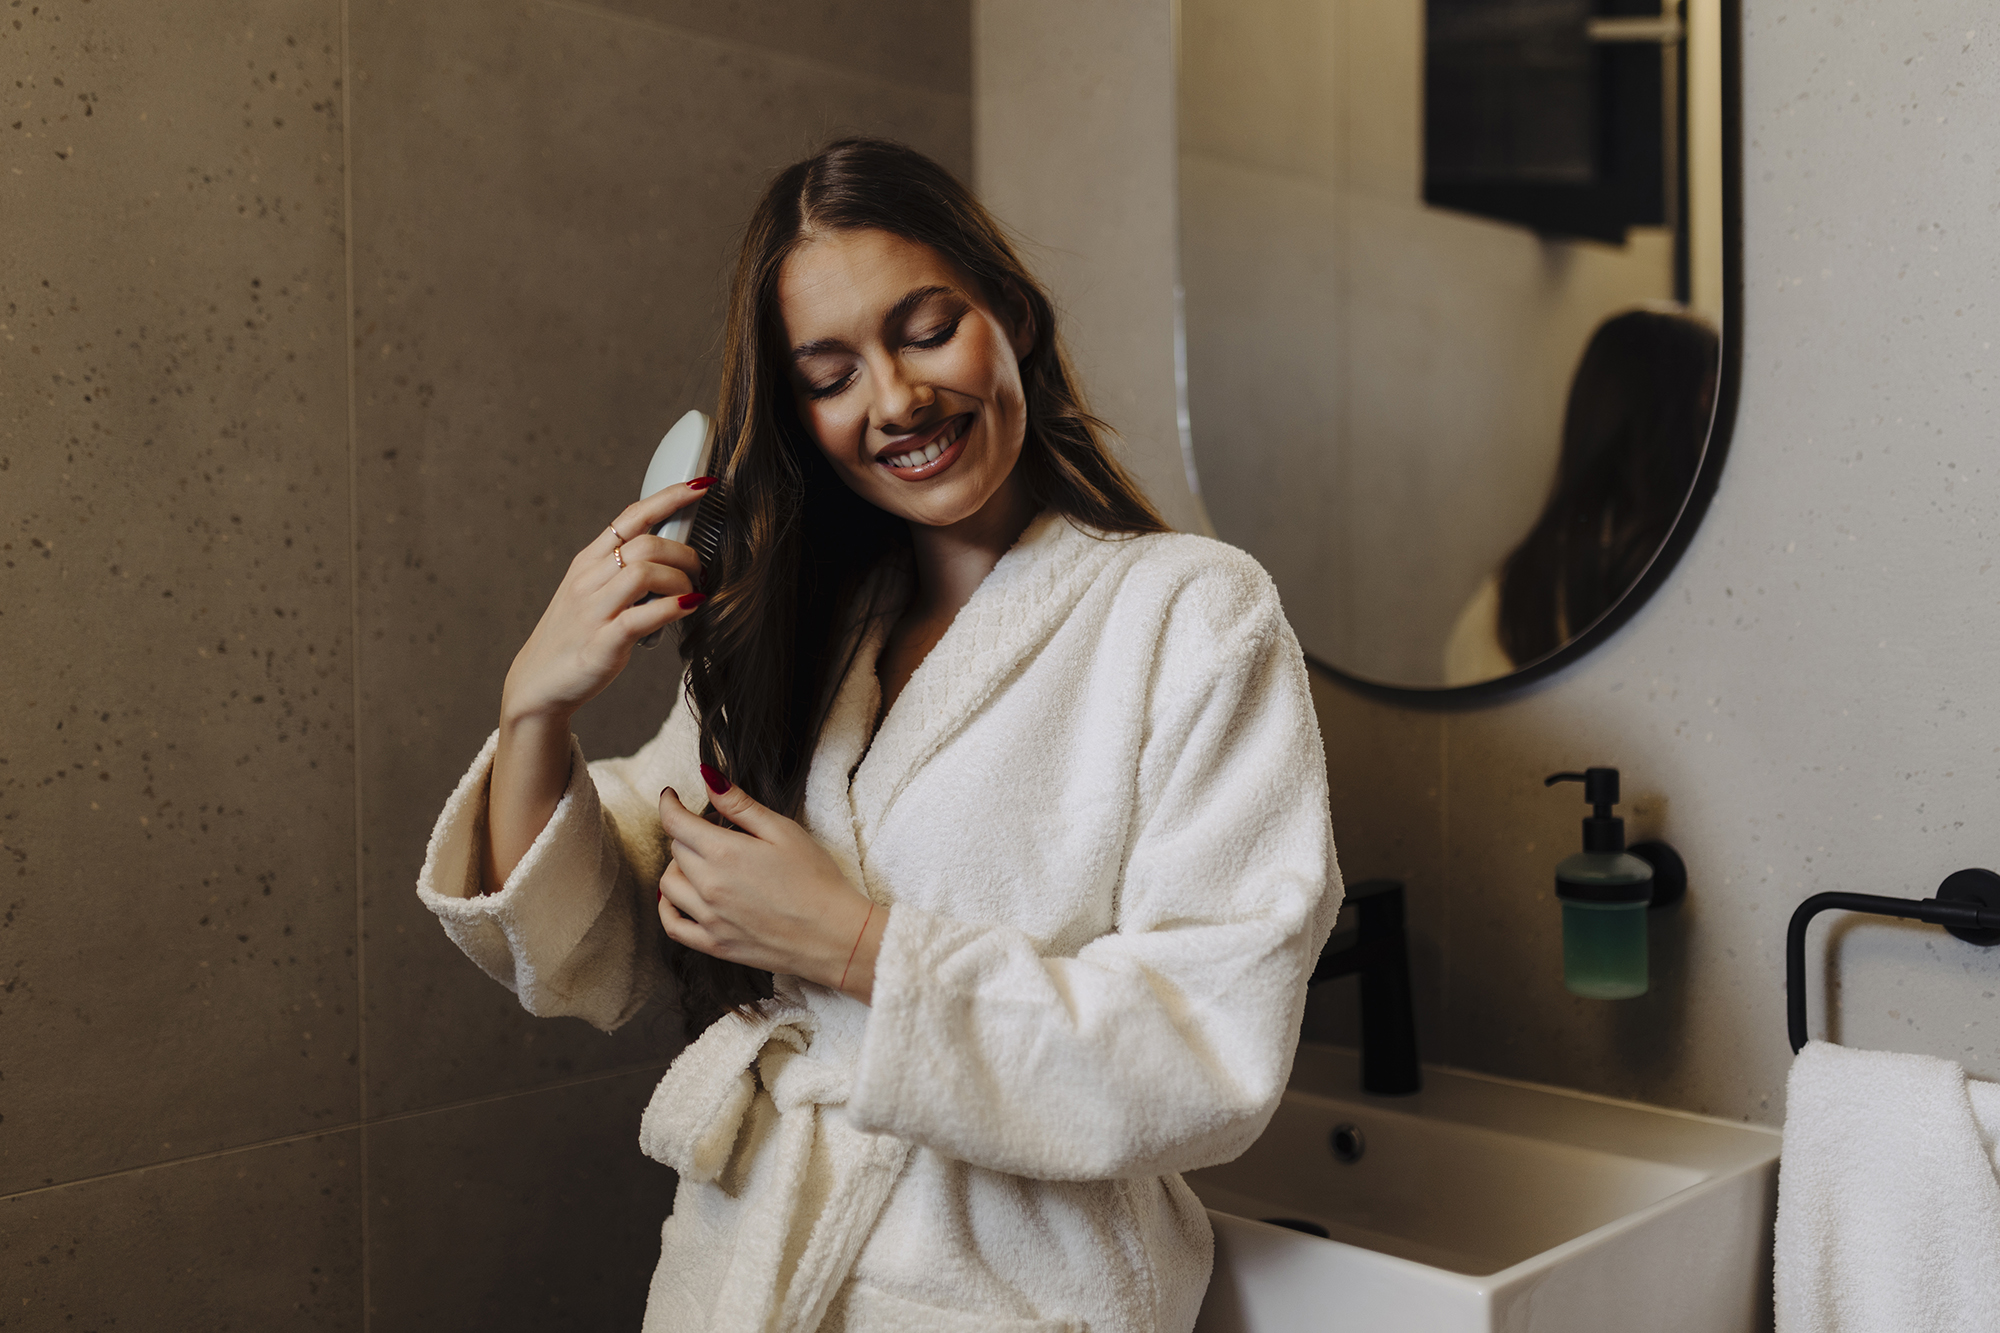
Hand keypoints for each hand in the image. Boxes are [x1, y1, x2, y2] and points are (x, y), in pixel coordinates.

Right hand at [500, 479, 713, 725]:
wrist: (538, 683)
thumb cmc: (574, 637)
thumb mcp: (592, 592)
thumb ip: (623, 570)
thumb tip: (670, 552)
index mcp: (588, 562)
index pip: (630, 516)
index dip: (669, 498)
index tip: (701, 486)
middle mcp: (588, 580)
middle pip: (646, 543)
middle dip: (684, 552)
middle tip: (698, 571)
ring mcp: (593, 611)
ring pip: (645, 572)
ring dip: (681, 580)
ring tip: (692, 593)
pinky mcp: (601, 643)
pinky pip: (642, 616)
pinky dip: (674, 608)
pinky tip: (689, 607)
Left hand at [657, 767, 887, 1001]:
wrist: (834, 935)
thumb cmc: (816, 879)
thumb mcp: (782, 830)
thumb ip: (740, 804)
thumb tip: (708, 778)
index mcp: (724, 853)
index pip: (675, 822)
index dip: (670, 803)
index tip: (672, 796)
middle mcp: (708, 886)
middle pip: (676, 849)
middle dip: (688, 833)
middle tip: (717, 830)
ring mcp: (709, 919)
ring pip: (668, 884)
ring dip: (679, 866)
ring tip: (705, 862)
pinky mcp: (715, 945)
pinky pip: (672, 925)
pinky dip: (667, 908)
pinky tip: (681, 898)